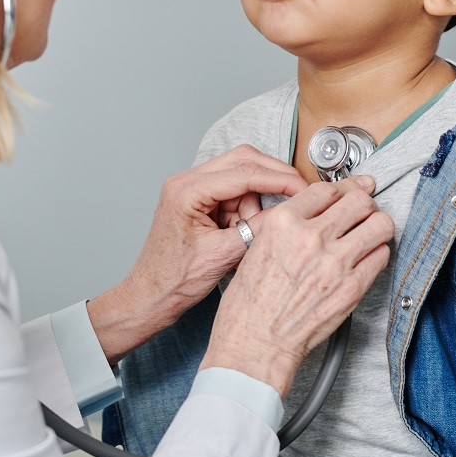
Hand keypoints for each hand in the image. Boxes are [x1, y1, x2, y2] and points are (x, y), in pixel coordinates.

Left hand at [87, 145, 306, 364]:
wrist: (151, 296)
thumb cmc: (174, 281)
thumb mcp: (223, 256)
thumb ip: (258, 229)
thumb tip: (289, 210)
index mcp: (186, 191)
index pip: (244, 172)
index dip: (280, 180)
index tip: (304, 188)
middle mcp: (185, 181)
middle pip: (243, 160)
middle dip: (273, 179)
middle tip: (297, 196)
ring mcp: (190, 188)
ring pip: (240, 174)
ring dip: (255, 198)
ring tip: (248, 231)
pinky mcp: (198, 199)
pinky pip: (232, 191)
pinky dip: (245, 207)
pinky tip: (241, 230)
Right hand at [200, 176, 394, 396]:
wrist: (256, 342)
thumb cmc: (250, 303)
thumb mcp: (258, 247)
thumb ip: (289, 224)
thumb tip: (315, 210)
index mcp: (283, 223)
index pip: (327, 189)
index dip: (339, 192)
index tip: (344, 195)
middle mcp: (310, 237)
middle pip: (358, 200)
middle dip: (362, 205)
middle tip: (360, 213)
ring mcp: (335, 262)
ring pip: (379, 223)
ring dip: (376, 226)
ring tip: (369, 233)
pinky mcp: (353, 287)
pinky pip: (381, 255)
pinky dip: (377, 254)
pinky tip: (365, 259)